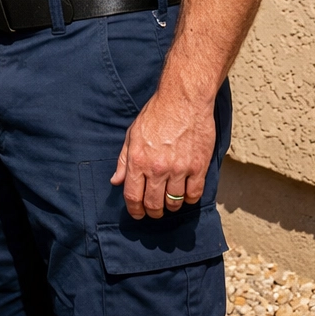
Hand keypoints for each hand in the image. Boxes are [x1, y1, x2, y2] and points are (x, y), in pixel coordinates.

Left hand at [110, 90, 216, 219]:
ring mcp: (179, 169)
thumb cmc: (156, 114)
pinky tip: (185, 195)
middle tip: (154, 211)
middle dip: (152, 212)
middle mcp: (157, 168)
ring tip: (169, 202)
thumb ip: (123, 160)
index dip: (134, 210)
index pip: (133, 196)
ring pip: (174, 203)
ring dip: (171, 206)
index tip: (137, 214)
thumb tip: (116, 181)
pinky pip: (194, 194)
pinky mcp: (198, 167)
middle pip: (153, 204)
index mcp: (138, 160)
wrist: (183, 101)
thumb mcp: (132, 134)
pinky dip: (189, 199)